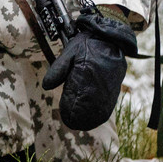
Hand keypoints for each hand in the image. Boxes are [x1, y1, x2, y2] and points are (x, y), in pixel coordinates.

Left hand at [41, 6, 136, 130]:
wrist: (110, 37)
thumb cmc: (87, 44)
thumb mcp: (70, 52)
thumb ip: (58, 69)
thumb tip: (46, 86)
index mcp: (85, 72)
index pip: (76, 96)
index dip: (71, 108)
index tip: (65, 116)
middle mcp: (98, 80)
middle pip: (88, 105)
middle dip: (80, 116)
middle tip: (72, 123)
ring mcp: (109, 85)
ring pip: (100, 106)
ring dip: (92, 117)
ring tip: (82, 124)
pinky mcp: (115, 86)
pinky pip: (109, 103)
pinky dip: (102, 111)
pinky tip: (96, 117)